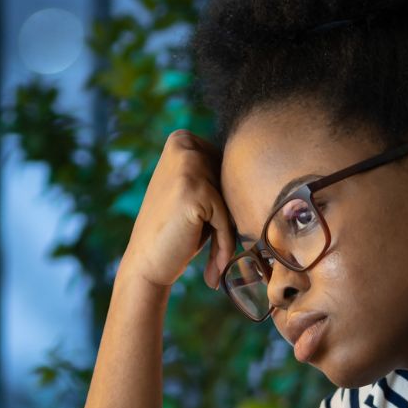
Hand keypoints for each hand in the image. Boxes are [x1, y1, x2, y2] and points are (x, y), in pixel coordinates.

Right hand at [119, 130, 234, 291]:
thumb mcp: (194, 190)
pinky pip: (228, 219)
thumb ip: (217, 172)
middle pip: (233, 181)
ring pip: (233, 200)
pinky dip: (225, 245)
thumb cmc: (176, 231)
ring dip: (228, 231)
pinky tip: (214, 268)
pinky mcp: (195, 190)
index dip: (226, 200)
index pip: (230, 166)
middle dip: (228, 215)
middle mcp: (183, 144)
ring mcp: (188, 165)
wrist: (146, 264)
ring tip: (215, 258)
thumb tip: (261, 162)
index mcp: (182, 138)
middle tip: (214, 249)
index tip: (212, 224)